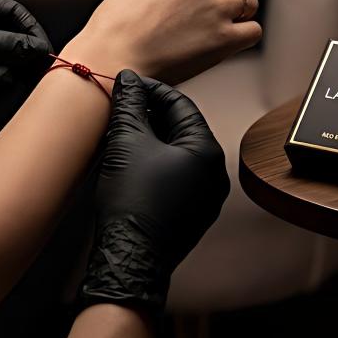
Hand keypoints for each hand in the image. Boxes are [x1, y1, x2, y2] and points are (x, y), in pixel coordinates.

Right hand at [63, 0, 260, 83]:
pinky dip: (243, 36)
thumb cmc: (116, 24)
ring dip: (239, 13)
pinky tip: (224, 42)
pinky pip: (253, 30)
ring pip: (250, 2)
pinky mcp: (225, 37)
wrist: (111, 56)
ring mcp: (218, 4)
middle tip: (215, 6)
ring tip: (216, 27)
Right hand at [79, 70, 228, 311]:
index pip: (180, 104)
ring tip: (123, 132)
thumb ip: (129, 104)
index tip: (127, 84)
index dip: (151, 89)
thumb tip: (128, 80)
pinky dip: (156, 163)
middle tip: (122, 106)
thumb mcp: (126, 142)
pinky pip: (177, 177)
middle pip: (181, 128)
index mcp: (207, 151)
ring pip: (178, 154)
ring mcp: (206, 197)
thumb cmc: (131, 201)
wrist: (129, 258)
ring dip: (152, 139)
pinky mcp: (192, 214)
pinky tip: (132, 162)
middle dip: (151, 114)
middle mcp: (214, 173)